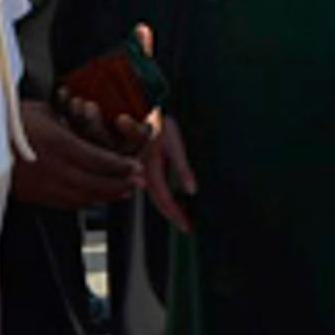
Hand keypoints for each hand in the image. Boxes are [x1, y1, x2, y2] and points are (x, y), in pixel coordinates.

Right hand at [9, 102, 141, 210]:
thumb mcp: (40, 110)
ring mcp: (43, 186)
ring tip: (121, 193)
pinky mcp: (32, 196)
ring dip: (106, 196)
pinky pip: (65, 203)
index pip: (100, 160)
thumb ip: (65, 121)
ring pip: (83, 197)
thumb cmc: (4, 118)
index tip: (137, 166)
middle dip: (120, 184)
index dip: (121, 166)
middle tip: (137, 183)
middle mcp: (54, 168)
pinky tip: (92, 198)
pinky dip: (84, 201)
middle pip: (96, 183)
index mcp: (58, 144)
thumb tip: (82, 122)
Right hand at [144, 116, 196, 232]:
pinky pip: (153, 185)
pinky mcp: (144, 164)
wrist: (146, 108)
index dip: (176, 215)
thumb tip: (192, 191)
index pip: (164, 199)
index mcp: (150, 168)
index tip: (187, 227)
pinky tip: (174, 198)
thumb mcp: (174, 143)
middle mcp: (143, 171)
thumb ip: (182, 168)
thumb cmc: (161, 123)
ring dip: (169, 206)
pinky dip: (165, 195)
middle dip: (173, 215)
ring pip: (156, 194)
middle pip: (159, 200)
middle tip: (187, 225)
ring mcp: (142, 169)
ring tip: (183, 216)